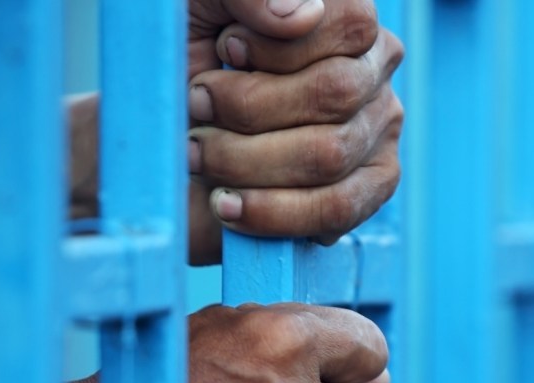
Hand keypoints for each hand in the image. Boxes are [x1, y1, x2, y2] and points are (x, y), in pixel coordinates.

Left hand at [185, 0, 404, 263]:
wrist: (155, 138)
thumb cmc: (176, 58)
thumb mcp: (196, 4)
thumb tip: (303, 15)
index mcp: (344, 14)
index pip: (351, 23)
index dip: (278, 46)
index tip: (224, 51)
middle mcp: (374, 66)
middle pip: (336, 92)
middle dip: (249, 107)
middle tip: (197, 107)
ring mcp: (379, 128)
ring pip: (330, 154)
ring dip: (245, 160)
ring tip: (198, 154)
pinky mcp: (371, 186)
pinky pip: (339, 208)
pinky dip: (273, 211)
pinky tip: (228, 204)